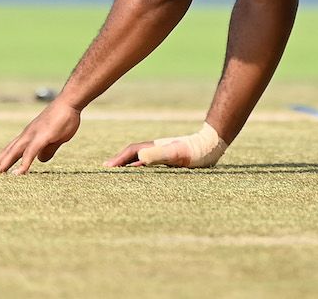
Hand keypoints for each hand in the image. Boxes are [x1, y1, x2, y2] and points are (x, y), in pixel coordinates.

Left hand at [0, 101, 81, 174]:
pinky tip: (18, 174)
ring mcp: (33, 136)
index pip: (10, 149)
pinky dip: (23, 164)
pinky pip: (30, 153)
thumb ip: (48, 149)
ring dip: (2, 165)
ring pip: (13, 153)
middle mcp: (27, 135)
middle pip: (7, 152)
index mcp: (29, 136)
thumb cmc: (65, 118)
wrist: (70, 102)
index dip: (0, 159)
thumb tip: (40, 160)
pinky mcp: (42, 137)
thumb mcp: (56, 138)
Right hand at [104, 124, 227, 168]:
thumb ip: (159, 154)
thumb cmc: (196, 151)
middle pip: (133, 153)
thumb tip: (139, 156)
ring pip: (141, 157)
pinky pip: (151, 163)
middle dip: (120, 160)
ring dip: (129, 164)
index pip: (132, 151)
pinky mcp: (171, 158)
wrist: (212, 144)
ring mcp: (164, 153)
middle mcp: (157, 148)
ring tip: (118, 172)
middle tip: (106, 168)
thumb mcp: (177, 153)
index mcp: (155, 147)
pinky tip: (143, 173)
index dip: (118, 159)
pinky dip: (141, 167)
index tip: (105, 167)